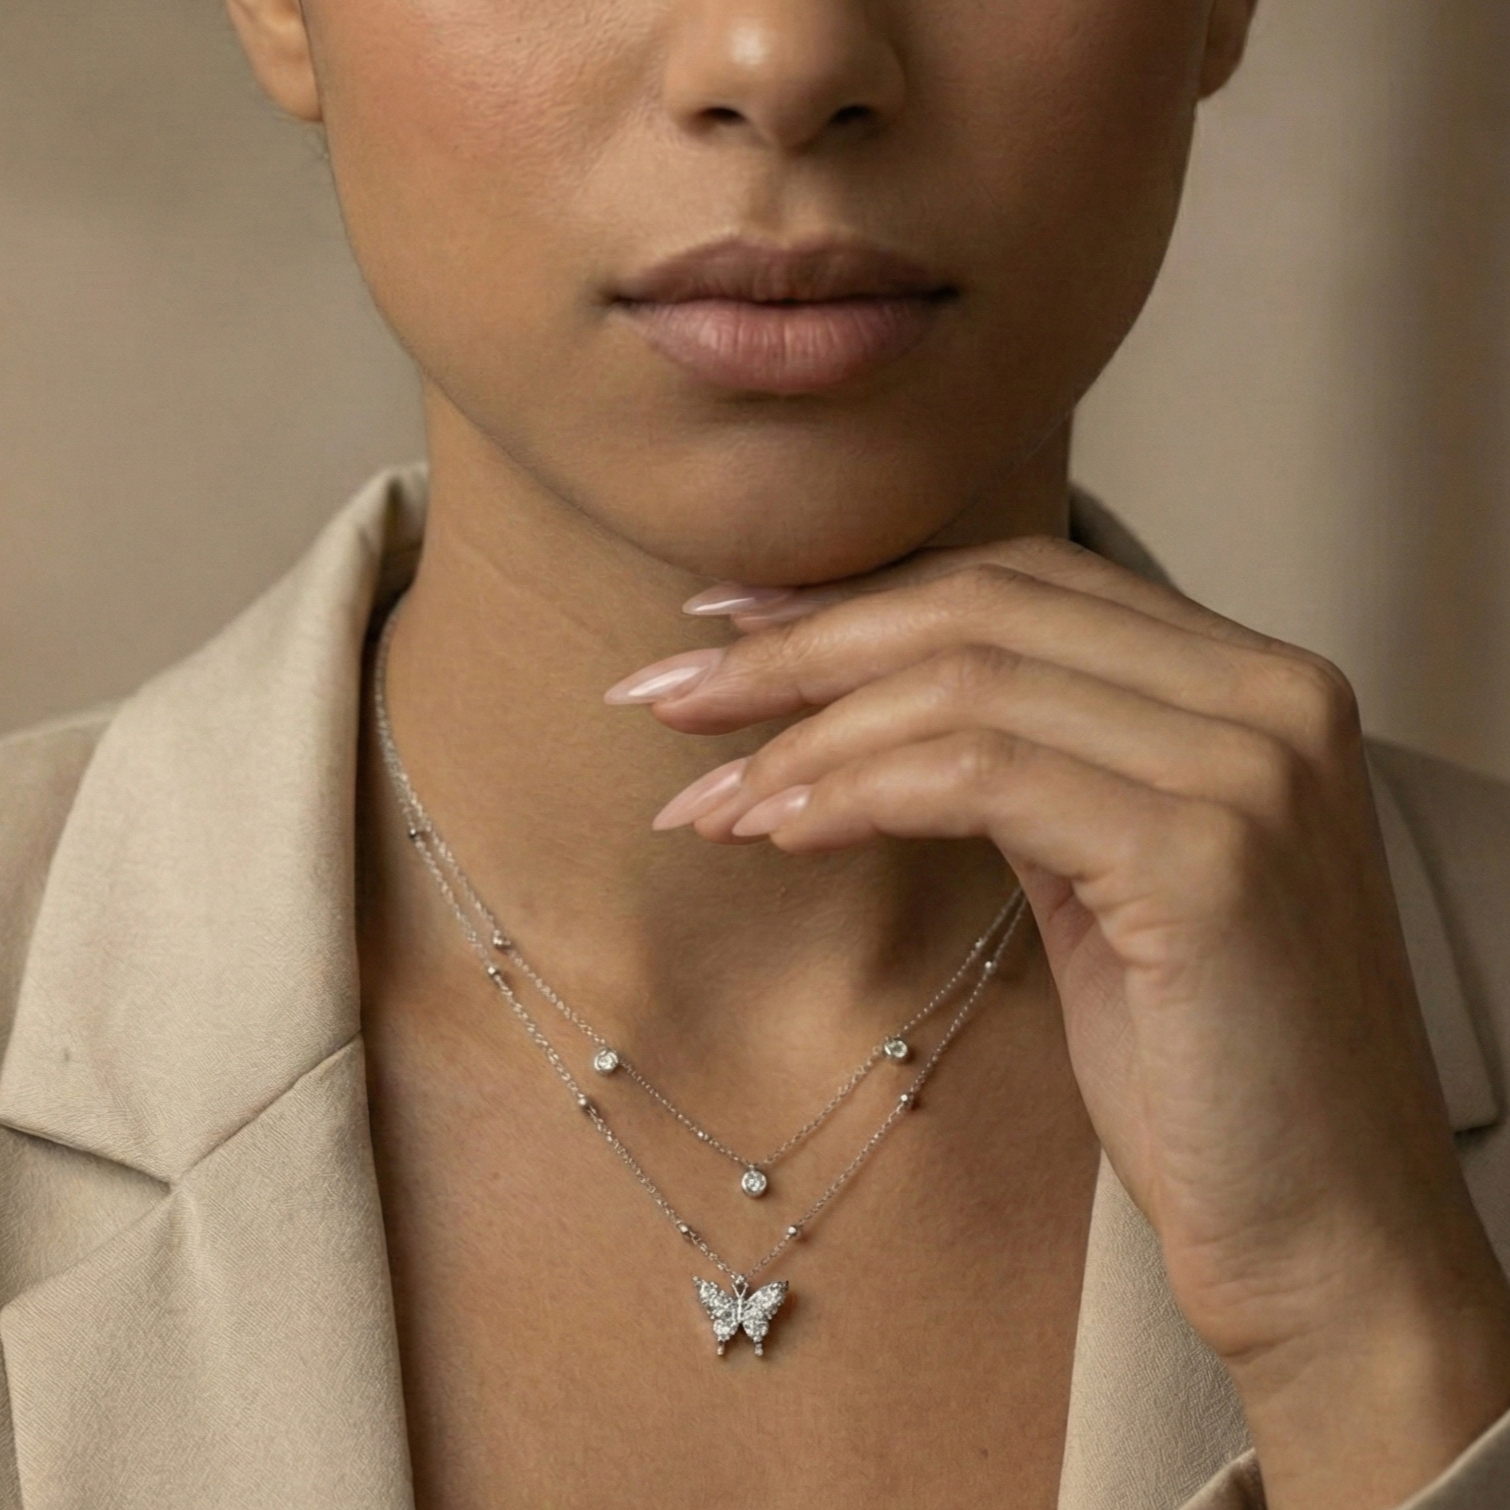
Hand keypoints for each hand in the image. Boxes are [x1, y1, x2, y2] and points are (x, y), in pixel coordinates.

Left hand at [607, 537, 1509, 1507]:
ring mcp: (1247, 766)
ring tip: (700, 800)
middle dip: (799, 648)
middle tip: (666, 695)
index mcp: (1246, 680)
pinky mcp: (1208, 856)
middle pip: (980, 608)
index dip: (856, 596)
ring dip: (802, 737)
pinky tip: (775, 832)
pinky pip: (978, 778)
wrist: (1326, 1234)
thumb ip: (1024, 763)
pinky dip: (854, 793)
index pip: (1017, 581)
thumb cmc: (1200, 1065)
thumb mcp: (1102, 873)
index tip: (727, 630)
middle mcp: (1266, 693)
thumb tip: (853, 705)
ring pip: (966, 684)